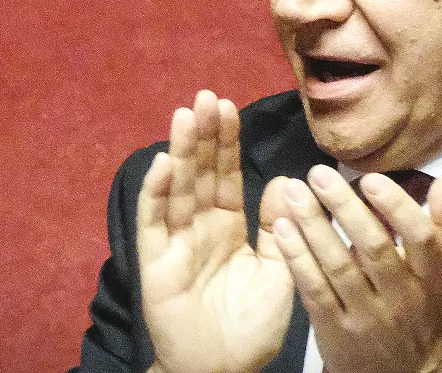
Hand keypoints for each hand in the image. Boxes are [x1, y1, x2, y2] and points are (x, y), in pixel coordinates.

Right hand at [136, 90, 294, 372]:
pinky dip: (156, 194)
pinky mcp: (156, 264)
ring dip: (180, 152)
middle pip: (200, 173)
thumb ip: (280, 228)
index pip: (226, 176)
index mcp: (228, 228)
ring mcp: (175, 244)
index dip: (226, 143)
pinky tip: (163, 164)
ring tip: (186, 114)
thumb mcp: (281, 272)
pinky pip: (154, 224)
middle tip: (207, 96)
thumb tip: (287, 181)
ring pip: (177, 189)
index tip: (229, 107)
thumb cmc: (252, 327)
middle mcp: (200, 229)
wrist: (226, 370)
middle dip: (204, 136)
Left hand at [273, 165, 441, 372]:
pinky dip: (298, 258)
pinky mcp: (336, 329)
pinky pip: (315, 290)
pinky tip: (283, 229)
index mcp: (433, 277)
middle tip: (318, 174)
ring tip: (293, 192)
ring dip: (313, 227)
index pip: (419, 238)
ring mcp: (367, 315)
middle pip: (373, 249)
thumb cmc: (426, 308)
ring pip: (338, 267)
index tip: (369, 179)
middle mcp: (402, 297)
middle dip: (344, 208)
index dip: (396, 208)